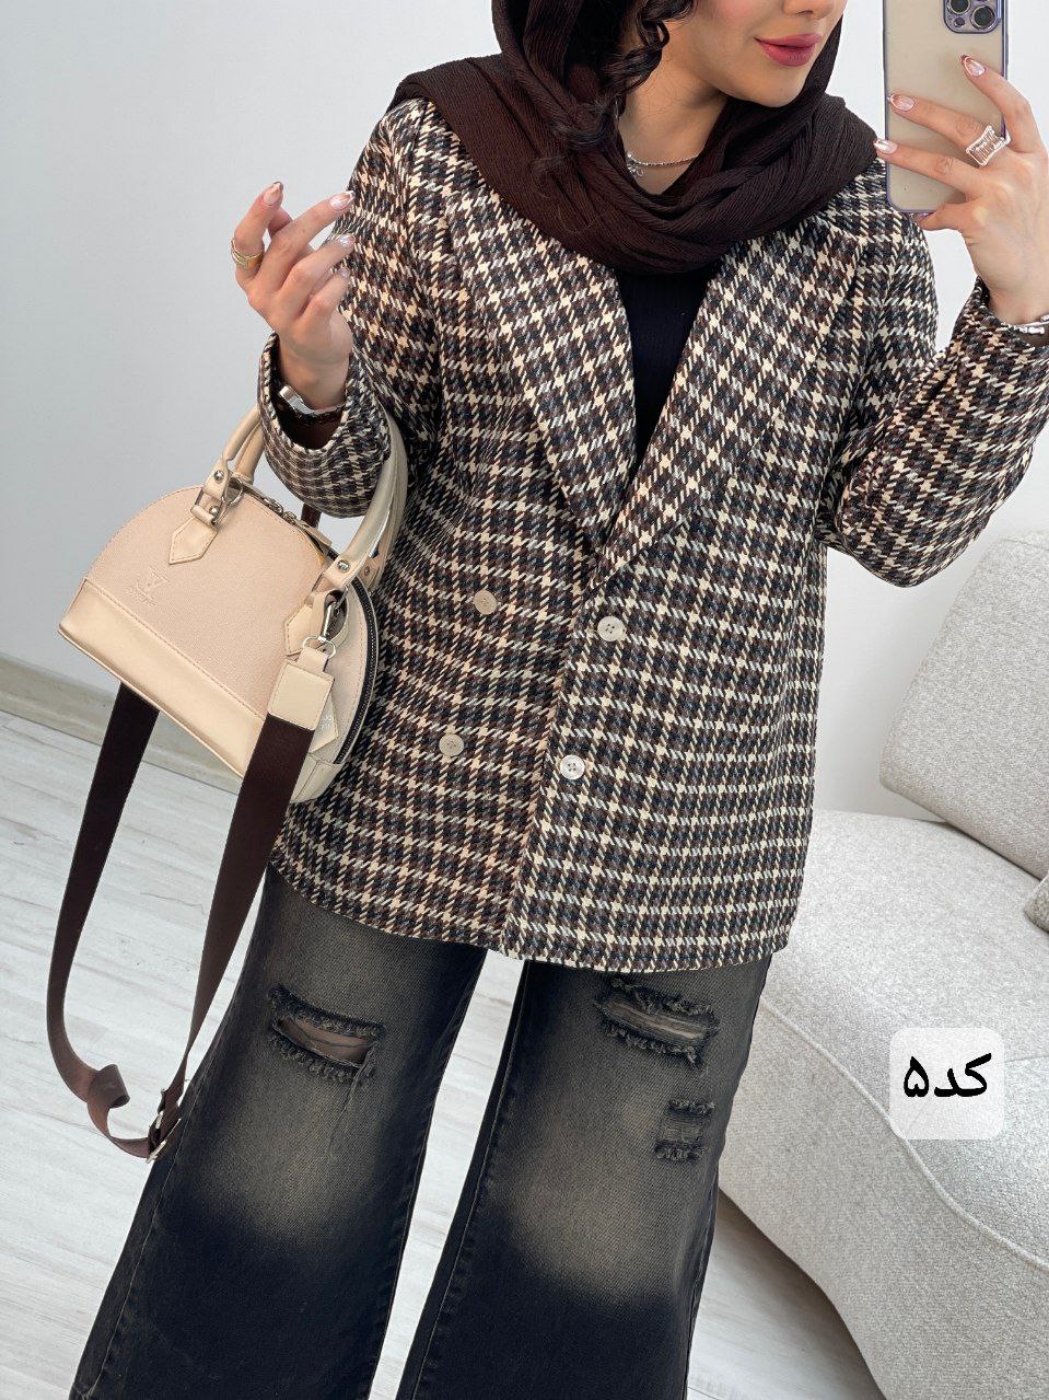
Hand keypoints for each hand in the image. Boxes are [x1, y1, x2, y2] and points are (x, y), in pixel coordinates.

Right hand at [232, 182, 356, 400]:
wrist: (315, 349)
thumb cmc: (304, 298)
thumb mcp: (291, 263)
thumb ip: (282, 236)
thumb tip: (276, 205)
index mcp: (249, 275)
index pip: (245, 239)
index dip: (258, 212)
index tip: (278, 186)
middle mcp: (259, 296)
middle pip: (283, 248)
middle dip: (316, 218)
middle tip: (344, 200)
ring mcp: (281, 317)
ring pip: (305, 272)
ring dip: (332, 250)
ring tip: (350, 241)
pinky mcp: (306, 332)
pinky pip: (324, 299)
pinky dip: (339, 281)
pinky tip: (346, 274)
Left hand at [873, 53, 1048, 323]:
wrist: (1031, 276)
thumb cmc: (1021, 228)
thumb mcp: (1026, 188)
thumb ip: (1003, 163)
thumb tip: (953, 141)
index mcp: (1035, 156)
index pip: (1016, 107)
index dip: (992, 82)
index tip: (966, 63)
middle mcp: (1019, 171)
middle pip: (969, 129)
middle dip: (928, 111)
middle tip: (899, 101)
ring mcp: (999, 195)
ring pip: (942, 165)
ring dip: (907, 155)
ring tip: (882, 146)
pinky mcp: (977, 221)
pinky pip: (938, 211)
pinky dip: (924, 215)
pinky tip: (916, 215)